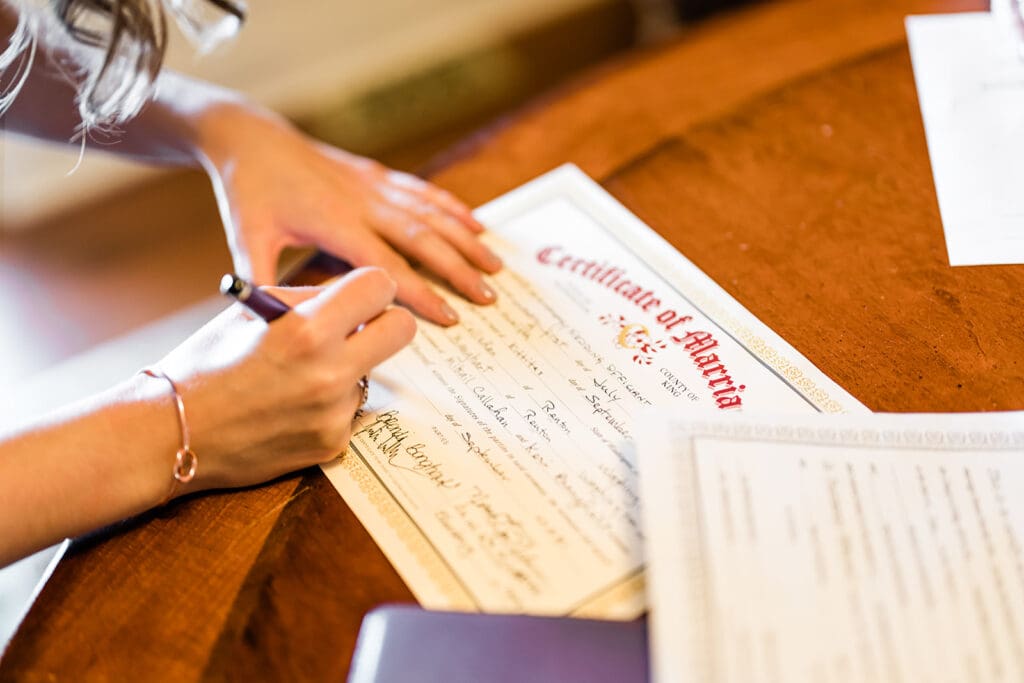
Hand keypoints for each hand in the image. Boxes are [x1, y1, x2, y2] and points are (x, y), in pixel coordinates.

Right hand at [155, 267, 414, 491]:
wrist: (173, 432)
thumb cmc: (208, 362)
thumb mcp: (254, 310)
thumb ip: (312, 298)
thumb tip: (357, 294)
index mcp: (307, 329)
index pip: (381, 286)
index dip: (372, 286)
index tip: (362, 295)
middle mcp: (329, 372)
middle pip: (403, 329)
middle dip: (386, 323)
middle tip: (360, 327)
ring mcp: (334, 412)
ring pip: (373, 373)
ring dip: (350, 369)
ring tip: (300, 377)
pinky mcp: (333, 443)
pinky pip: (353, 410)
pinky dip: (333, 404)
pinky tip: (294, 406)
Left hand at [196, 103, 502, 325]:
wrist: (251, 137)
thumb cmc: (249, 192)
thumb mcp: (247, 238)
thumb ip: (261, 282)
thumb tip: (270, 325)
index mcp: (334, 222)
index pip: (387, 265)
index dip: (420, 292)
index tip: (449, 316)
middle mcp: (362, 201)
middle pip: (422, 239)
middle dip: (459, 269)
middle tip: (488, 298)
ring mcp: (374, 184)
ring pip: (431, 214)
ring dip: (466, 240)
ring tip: (495, 266)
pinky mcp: (377, 174)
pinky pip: (424, 193)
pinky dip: (453, 209)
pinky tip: (477, 224)